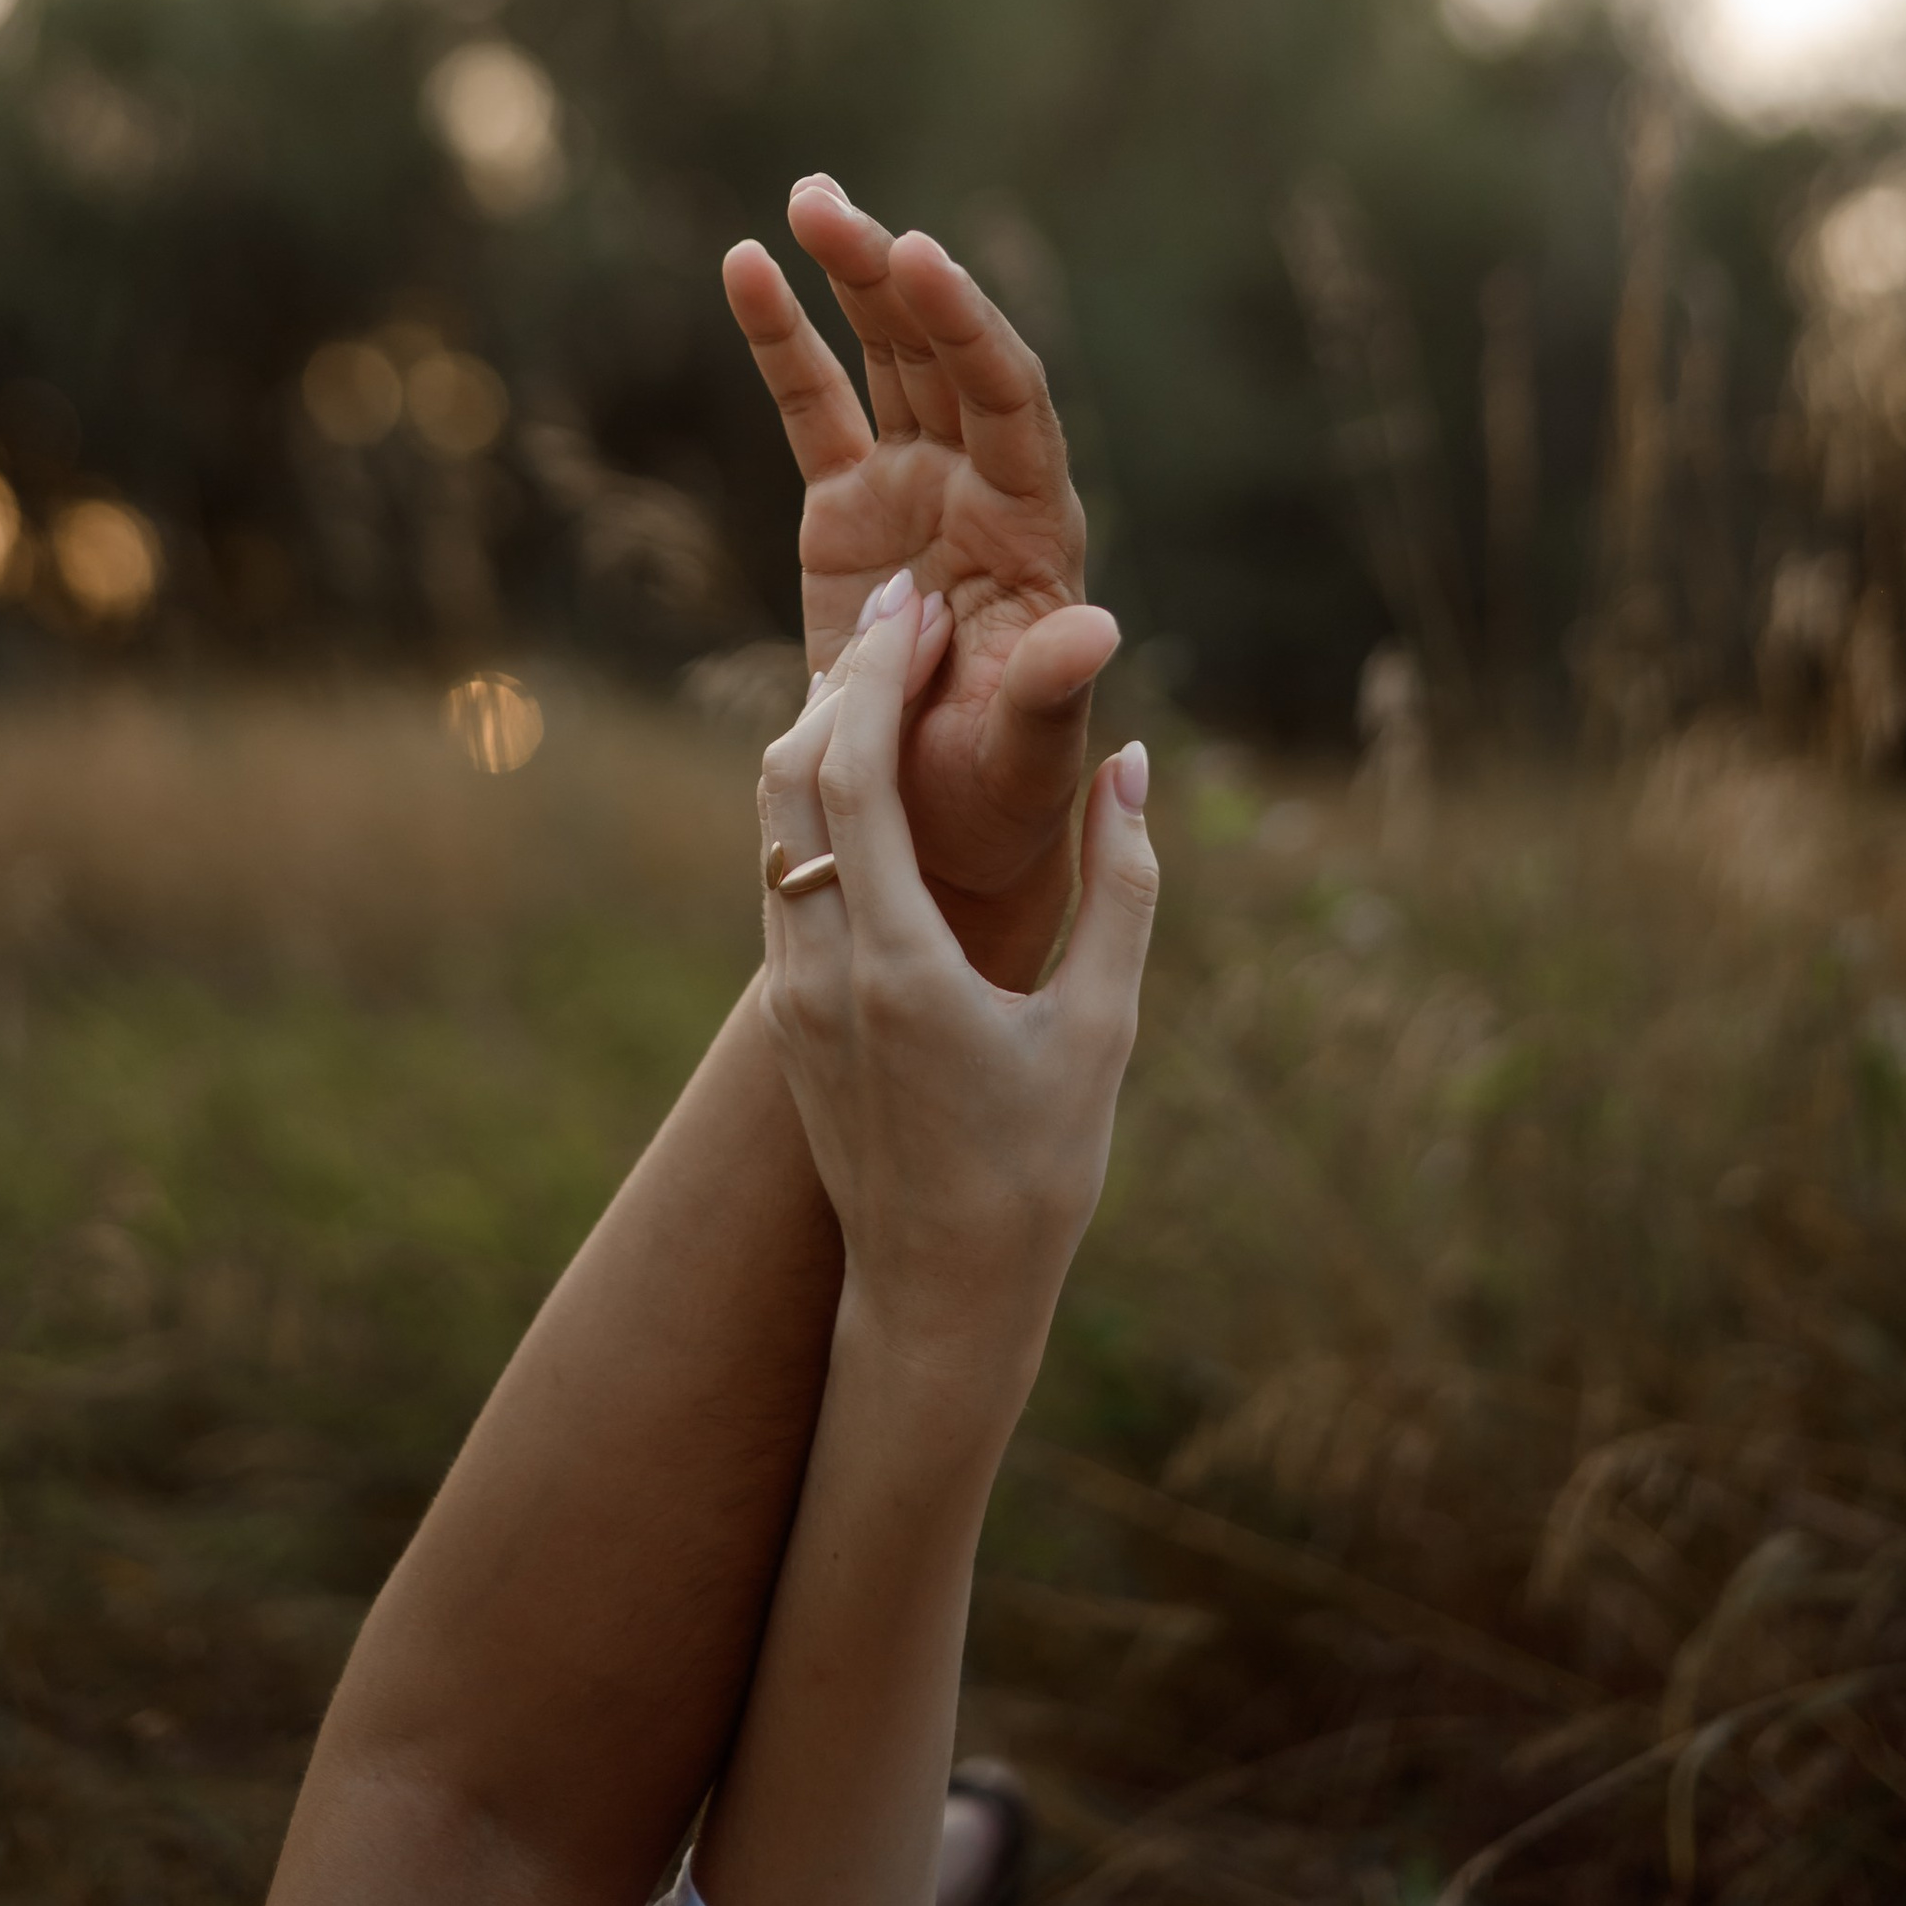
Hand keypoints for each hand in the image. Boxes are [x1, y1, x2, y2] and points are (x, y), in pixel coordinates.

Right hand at [723, 180, 1121, 988]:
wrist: (933, 836)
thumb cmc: (995, 807)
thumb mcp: (1024, 761)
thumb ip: (1050, 694)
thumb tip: (1102, 630)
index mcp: (1034, 530)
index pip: (1009, 400)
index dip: (967, 326)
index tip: (919, 259)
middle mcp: (981, 488)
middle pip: (943, 354)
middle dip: (894, 276)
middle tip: (835, 208)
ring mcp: (915, 488)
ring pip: (887, 356)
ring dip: (851, 275)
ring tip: (807, 197)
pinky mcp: (849, 509)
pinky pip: (816, 405)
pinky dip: (784, 337)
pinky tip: (746, 264)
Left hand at [755, 571, 1156, 1380]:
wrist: (935, 1301)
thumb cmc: (1036, 1175)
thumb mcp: (1101, 1030)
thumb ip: (1123, 888)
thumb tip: (1132, 764)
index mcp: (894, 965)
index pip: (851, 774)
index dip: (877, 675)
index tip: (923, 603)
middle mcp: (817, 966)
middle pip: (792, 774)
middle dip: (844, 675)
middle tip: (908, 606)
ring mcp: (788, 991)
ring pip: (774, 819)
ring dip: (825, 729)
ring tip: (896, 668)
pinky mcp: (785, 1012)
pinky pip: (783, 867)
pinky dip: (818, 795)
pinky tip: (874, 768)